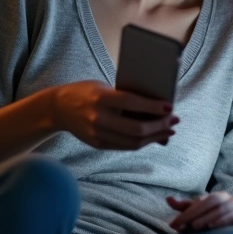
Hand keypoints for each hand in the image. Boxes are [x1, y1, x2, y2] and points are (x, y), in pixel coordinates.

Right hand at [48, 80, 178, 149]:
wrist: (58, 108)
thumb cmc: (87, 92)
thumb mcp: (105, 87)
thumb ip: (127, 97)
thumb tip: (158, 109)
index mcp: (101, 98)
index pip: (132, 103)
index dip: (153, 106)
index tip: (170, 107)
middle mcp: (98, 118)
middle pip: (136, 128)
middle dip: (160, 126)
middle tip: (174, 120)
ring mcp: (97, 133)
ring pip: (133, 142)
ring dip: (155, 137)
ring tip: (169, 130)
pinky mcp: (97, 144)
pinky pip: (125, 146)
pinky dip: (143, 142)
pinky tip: (154, 137)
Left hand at [167, 193, 232, 231]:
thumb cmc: (214, 225)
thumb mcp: (198, 218)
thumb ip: (184, 209)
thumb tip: (168, 199)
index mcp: (214, 197)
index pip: (199, 202)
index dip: (186, 213)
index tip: (173, 225)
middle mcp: (227, 198)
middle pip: (212, 200)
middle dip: (197, 213)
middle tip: (186, 225)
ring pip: (223, 207)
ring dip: (209, 217)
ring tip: (197, 226)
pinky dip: (225, 220)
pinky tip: (214, 227)